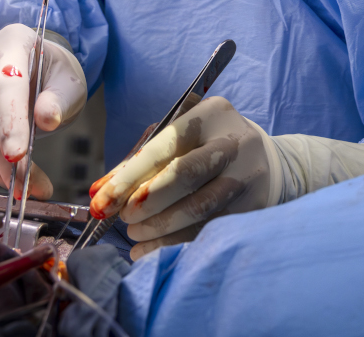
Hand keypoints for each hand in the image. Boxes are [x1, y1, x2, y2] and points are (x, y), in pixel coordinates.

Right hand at [0, 23, 86, 197]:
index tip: (17, 156)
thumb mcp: (69, 83)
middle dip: (0, 150)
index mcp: (13, 41)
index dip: (11, 121)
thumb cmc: (54, 74)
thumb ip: (60, 100)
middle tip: (21, 183)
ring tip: (18, 184)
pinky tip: (1, 174)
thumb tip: (47, 119)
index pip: (8, 83)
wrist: (35, 65)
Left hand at [88, 96, 274, 260]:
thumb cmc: (206, 147)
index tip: (101, 202)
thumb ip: (138, 162)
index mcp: (212, 114)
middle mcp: (234, 142)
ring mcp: (247, 176)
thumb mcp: (179, 140)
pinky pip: (209, 230)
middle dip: (147, 201)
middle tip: (124, 218)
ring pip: (200, 207)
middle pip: (186, 174)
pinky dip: (174, 244)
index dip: (130, 176)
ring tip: (135, 234)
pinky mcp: (253, 206)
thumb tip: (99, 193)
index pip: (165, 145)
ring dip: (159, 227)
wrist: (264, 163)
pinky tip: (150, 250)